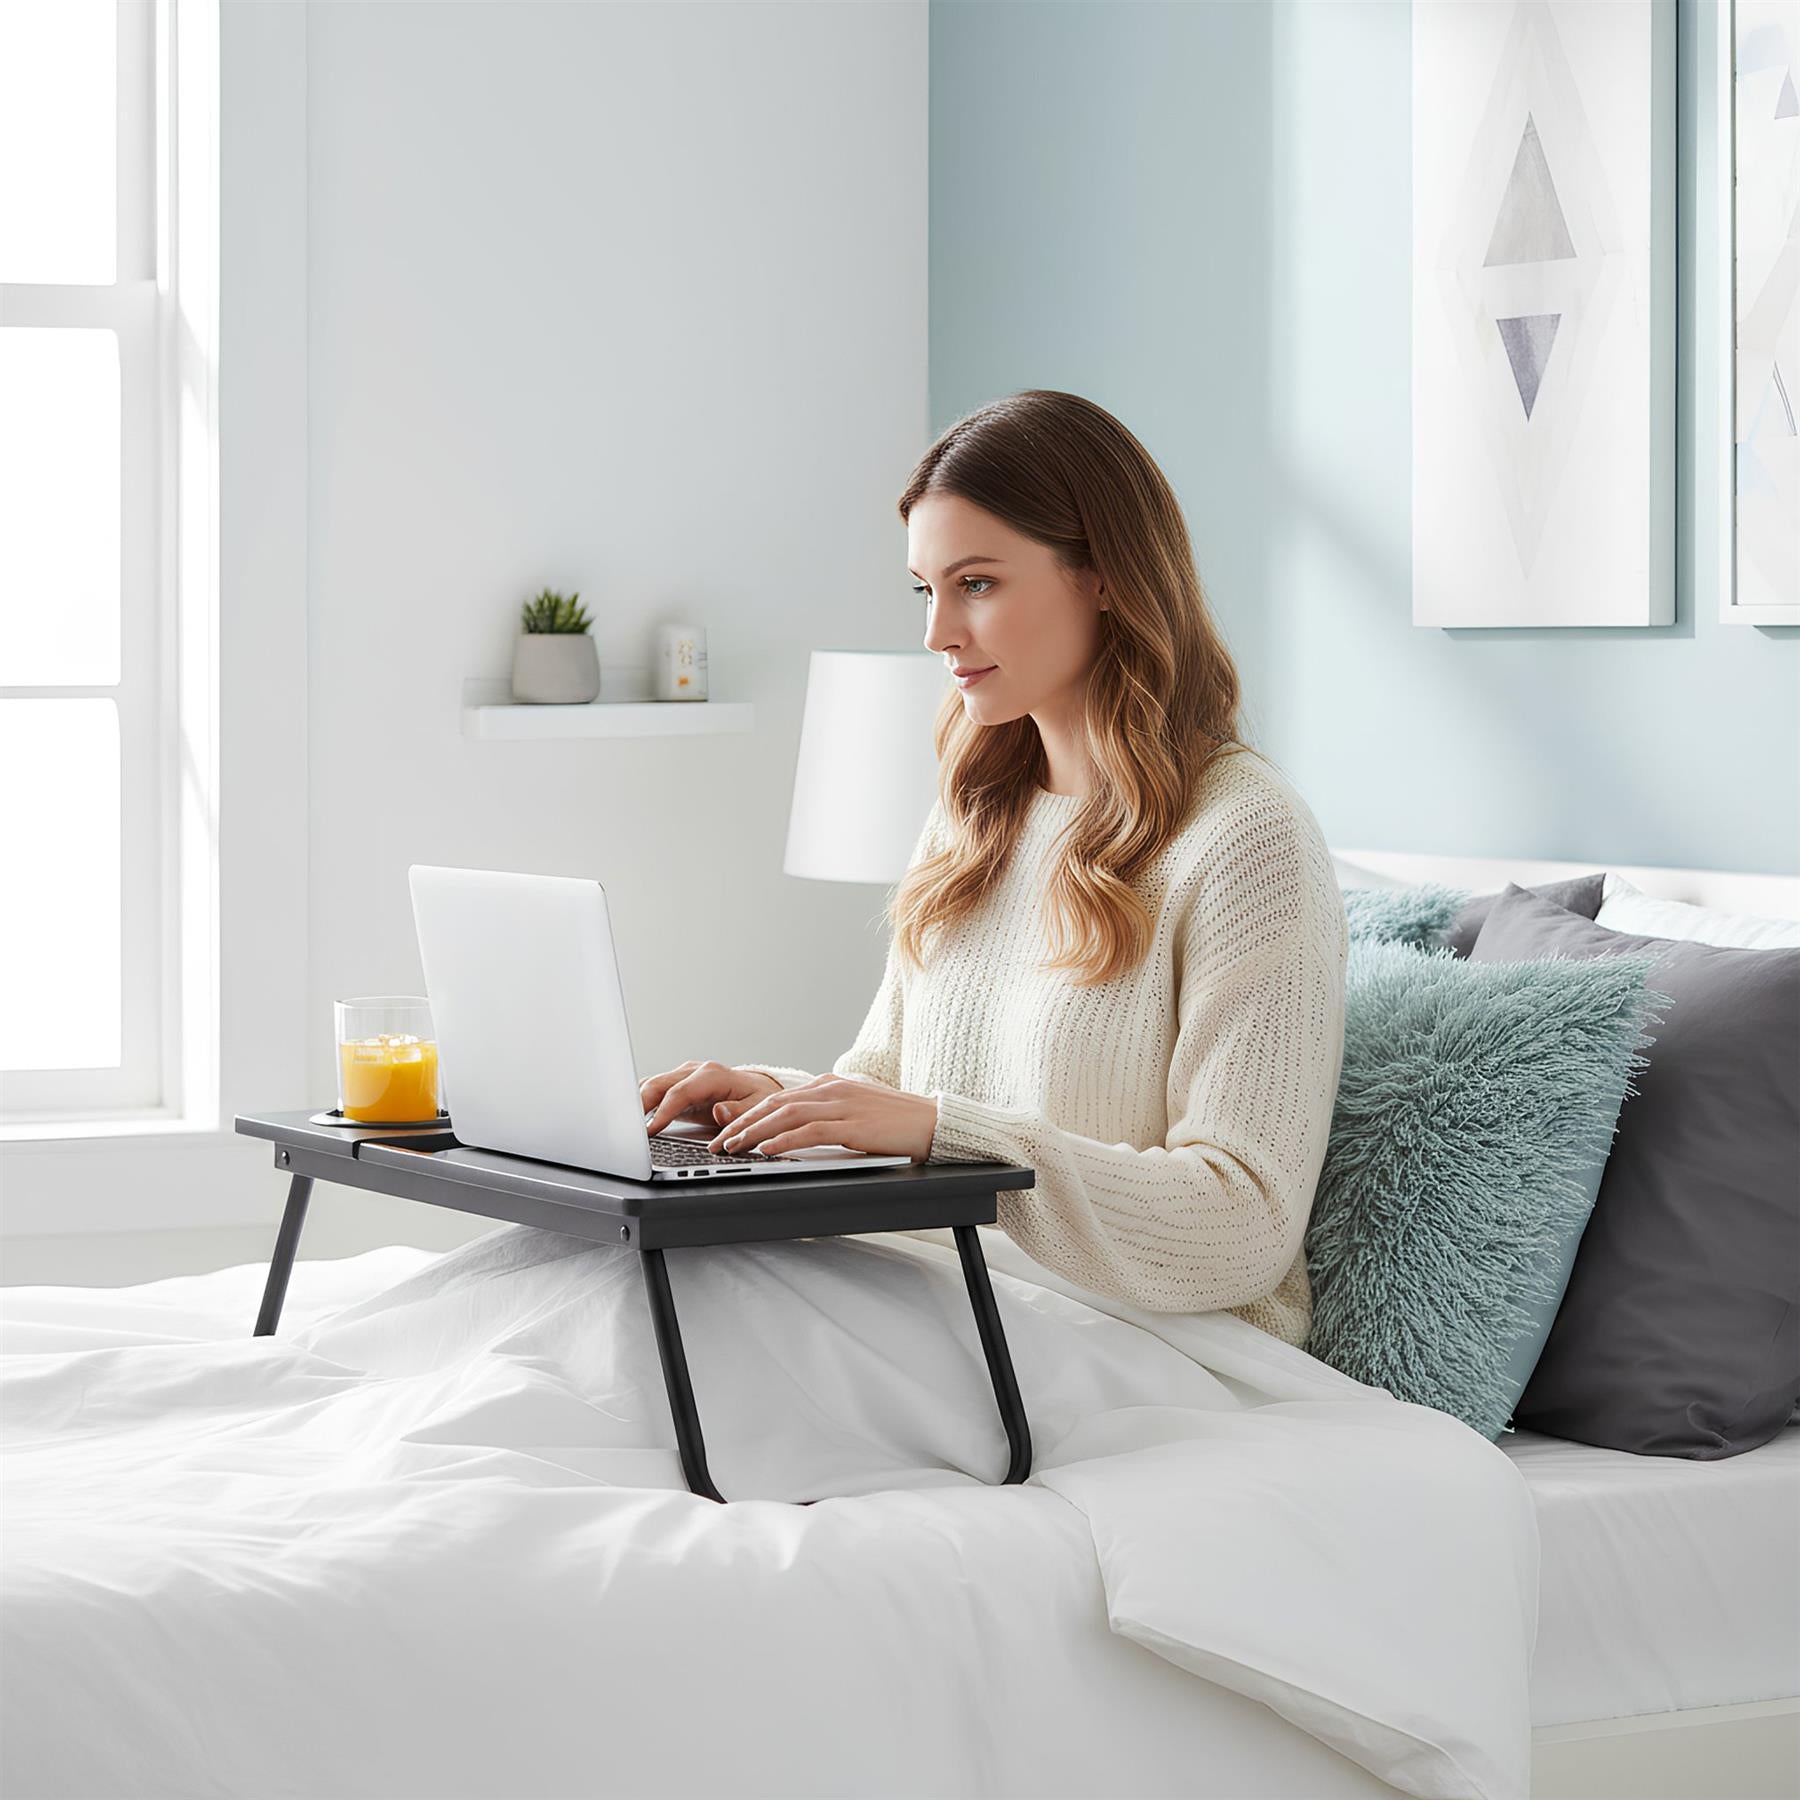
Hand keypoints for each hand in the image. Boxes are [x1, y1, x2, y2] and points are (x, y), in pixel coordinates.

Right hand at [640, 1061, 783, 1135]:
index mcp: (712, 1075)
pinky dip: (640, 1103)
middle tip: (626, 1128)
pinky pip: (653, 1091)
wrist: (758, 1091)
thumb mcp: (758, 1108)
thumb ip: (739, 1112)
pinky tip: (630, 1119)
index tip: (650, 1130)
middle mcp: (694, 1072)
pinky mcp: (677, 1086)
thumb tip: (719, 1111)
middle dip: (639, 1104)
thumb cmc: (759, 1100)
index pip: (680, 1092)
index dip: (663, 1111)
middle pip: (658, 1084)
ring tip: (622, 1124)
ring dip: (635, 1102)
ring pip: (651, 1085)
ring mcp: (683, 1077)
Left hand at [706, 1073, 938, 1164]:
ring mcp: (842, 1104)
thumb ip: (826, 1117)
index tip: (726, 1130)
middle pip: (774, 1103)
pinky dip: (784, 1140)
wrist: (933, 1122)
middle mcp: (831, 1089)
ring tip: (732, 1148)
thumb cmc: (896, 1123)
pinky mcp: (853, 1124)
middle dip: (741, 1123)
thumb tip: (796, 1133)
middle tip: (718, 1142)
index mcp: (830, 1085)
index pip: (778, 1098)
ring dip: (754, 1132)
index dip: (748, 1114)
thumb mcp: (855, 1113)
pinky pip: (810, 1130)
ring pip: (785, 1115)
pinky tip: (767, 1150)